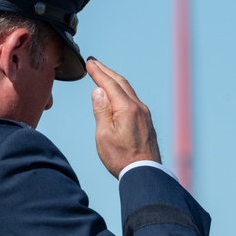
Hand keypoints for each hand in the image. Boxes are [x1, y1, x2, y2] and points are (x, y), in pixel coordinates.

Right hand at [87, 58, 161, 177]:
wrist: (145, 173)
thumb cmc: (122, 158)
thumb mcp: (104, 135)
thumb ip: (101, 110)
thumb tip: (99, 91)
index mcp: (127, 108)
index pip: (110, 84)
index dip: (98, 72)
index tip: (89, 62)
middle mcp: (138, 108)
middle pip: (121, 83)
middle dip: (106, 71)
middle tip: (94, 63)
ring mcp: (145, 115)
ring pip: (129, 91)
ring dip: (115, 80)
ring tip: (104, 75)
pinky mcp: (147, 122)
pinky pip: (133, 100)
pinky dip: (122, 92)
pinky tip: (118, 95)